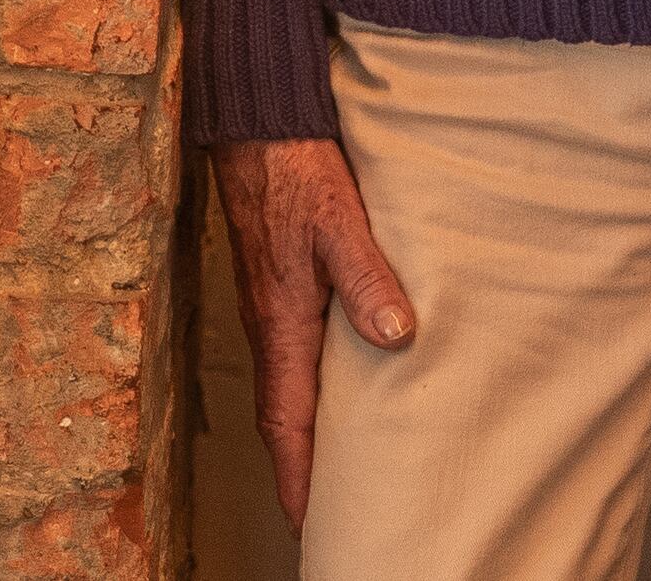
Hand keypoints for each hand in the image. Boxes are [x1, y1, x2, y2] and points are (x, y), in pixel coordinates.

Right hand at [213, 135, 417, 526]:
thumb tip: (393, 335)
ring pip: (288, 389)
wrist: (256, 125)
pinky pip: (293, 360)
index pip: (286, 421)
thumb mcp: (337, 222)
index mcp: (280, 323)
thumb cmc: (293, 171)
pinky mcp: (280, 288)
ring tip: (336, 472)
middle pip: (284, 418)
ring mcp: (272, 308)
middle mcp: (270, 325)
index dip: (298, 476)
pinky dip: (311, 394)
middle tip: (327, 516)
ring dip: (306, 435)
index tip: (309, 525)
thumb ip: (366, 277)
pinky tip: (341, 393)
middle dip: (302, 472)